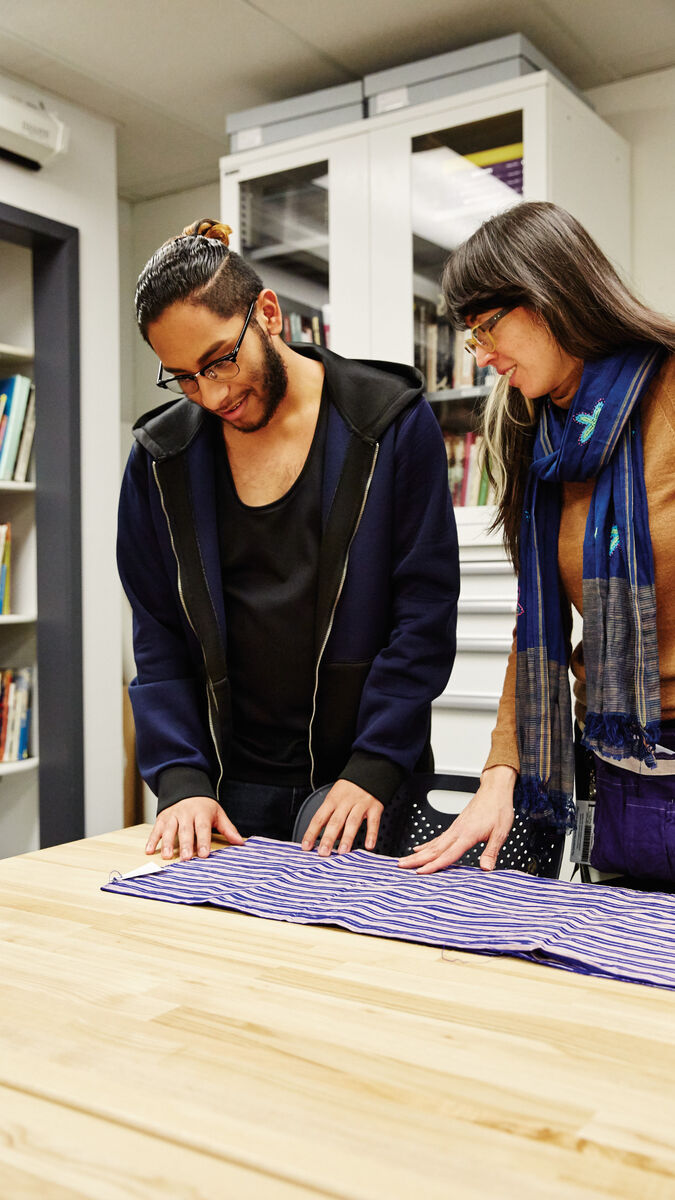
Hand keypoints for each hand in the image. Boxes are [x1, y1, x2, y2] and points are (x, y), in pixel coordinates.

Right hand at [145, 796, 244, 861]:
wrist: (186, 789)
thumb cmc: (204, 806)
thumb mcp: (218, 814)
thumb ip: (228, 829)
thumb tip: (240, 843)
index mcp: (201, 813)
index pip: (203, 828)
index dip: (203, 842)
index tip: (204, 855)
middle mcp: (186, 814)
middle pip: (185, 830)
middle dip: (185, 844)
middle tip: (186, 858)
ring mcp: (173, 815)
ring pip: (169, 830)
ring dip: (167, 843)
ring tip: (168, 857)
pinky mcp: (162, 818)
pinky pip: (156, 829)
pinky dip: (152, 840)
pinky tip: (149, 850)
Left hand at [301, 780, 383, 856]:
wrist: (370, 770)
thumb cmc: (350, 788)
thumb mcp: (336, 797)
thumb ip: (333, 818)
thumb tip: (332, 839)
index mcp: (332, 800)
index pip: (319, 818)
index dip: (311, 833)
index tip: (306, 846)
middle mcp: (345, 802)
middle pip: (335, 821)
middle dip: (328, 838)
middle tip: (323, 852)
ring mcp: (360, 804)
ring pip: (352, 822)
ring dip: (347, 838)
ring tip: (343, 852)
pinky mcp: (375, 807)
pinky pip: (373, 822)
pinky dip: (371, 834)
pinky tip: (368, 845)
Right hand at [398, 766, 516, 874]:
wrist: (495, 790)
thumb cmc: (498, 808)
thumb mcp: (500, 832)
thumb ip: (491, 851)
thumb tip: (486, 869)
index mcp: (467, 834)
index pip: (448, 854)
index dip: (434, 865)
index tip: (420, 872)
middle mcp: (457, 831)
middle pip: (433, 849)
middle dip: (416, 859)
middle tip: (401, 866)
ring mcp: (454, 828)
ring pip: (433, 844)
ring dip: (418, 853)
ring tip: (404, 860)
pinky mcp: (455, 826)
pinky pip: (437, 838)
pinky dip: (426, 845)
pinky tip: (420, 849)